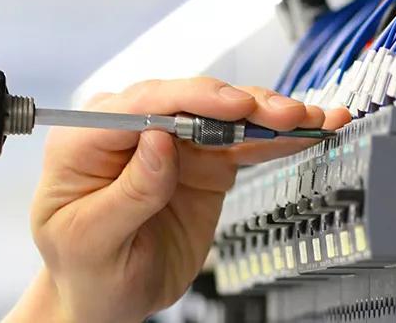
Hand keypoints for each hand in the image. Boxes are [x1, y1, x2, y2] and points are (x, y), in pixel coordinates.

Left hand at [8, 78, 350, 320]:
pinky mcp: (204, 162)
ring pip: (225, 117)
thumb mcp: (92, 239)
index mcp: (87, 138)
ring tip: (311, 120)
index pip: (142, 105)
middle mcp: (132, 129)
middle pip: (191, 102)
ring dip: (271, 116)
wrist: (108, 295)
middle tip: (286, 116)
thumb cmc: (84, 266)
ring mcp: (173, 143)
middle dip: (243, 106)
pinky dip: (278, 139)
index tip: (233, 107)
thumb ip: (127, 192)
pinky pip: (243, 143)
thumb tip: (158, 141)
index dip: (192, 100)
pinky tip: (309, 131)